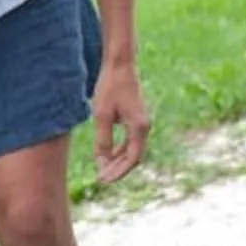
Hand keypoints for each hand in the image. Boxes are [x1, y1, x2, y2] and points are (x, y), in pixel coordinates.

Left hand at [91, 59, 149, 187]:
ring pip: (132, 150)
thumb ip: (103, 141)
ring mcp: (142, 123)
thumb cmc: (110, 88)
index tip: (103, 180)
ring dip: (118, 161)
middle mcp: (144, 127)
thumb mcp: (102, 116)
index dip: (118, 173)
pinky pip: (130, 141)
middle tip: (101, 179)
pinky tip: (107, 156)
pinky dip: (120, 150)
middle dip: (117, 170)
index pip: (132, 160)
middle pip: (133, 157)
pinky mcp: (136, 118)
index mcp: (139, 128)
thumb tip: (102, 162)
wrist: (120, 66)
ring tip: (102, 171)